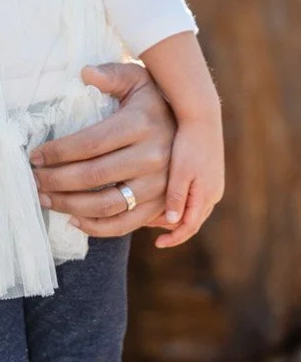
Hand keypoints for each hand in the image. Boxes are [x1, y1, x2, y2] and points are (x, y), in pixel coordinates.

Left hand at [29, 62, 174, 237]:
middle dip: (56, 180)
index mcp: (141, 125)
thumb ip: (111, 74)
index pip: (90, 143)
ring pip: (106, 204)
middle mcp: (153, 157)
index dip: (58, 152)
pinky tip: (72, 219)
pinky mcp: (160, 205)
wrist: (193, 127)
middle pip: (94, 176)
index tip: (35, 156)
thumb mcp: (137, 79)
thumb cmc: (152, 101)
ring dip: (69, 205)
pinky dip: (97, 227)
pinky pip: (125, 224)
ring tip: (45, 198)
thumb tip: (85, 73)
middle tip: (33, 179)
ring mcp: (159, 185)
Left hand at [153, 114, 223, 249]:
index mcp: (207, 195)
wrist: (201, 117)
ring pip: (193, 208)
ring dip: (176, 215)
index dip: (174, 238)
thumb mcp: (180, 172)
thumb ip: (177, 197)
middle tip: (149, 227)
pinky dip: (180, 202)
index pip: (191, 226)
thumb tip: (173, 222)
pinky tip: (163, 195)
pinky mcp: (208, 173)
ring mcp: (212, 183)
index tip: (158, 244)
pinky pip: (194, 196)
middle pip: (192, 220)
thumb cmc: (189, 143)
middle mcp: (213, 192)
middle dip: (172, 228)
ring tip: (153, 214)